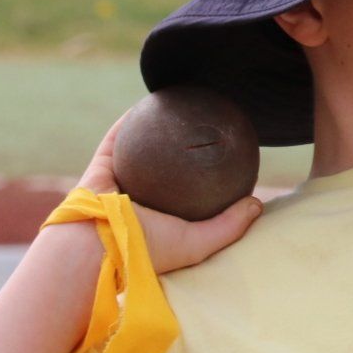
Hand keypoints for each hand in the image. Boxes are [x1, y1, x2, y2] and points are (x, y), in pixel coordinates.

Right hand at [78, 117, 263, 274]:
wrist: (95, 248)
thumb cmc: (146, 250)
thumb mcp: (196, 243)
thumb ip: (229, 226)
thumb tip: (257, 204)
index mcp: (158, 221)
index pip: (186, 196)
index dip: (204, 178)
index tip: (226, 157)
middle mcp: (137, 202)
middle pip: (163, 170)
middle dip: (180, 151)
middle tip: (204, 129)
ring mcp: (117, 184)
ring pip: (138, 151)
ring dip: (155, 131)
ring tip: (178, 110)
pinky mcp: (100, 168)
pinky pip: (117, 139)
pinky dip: (129, 121)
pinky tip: (149, 103)